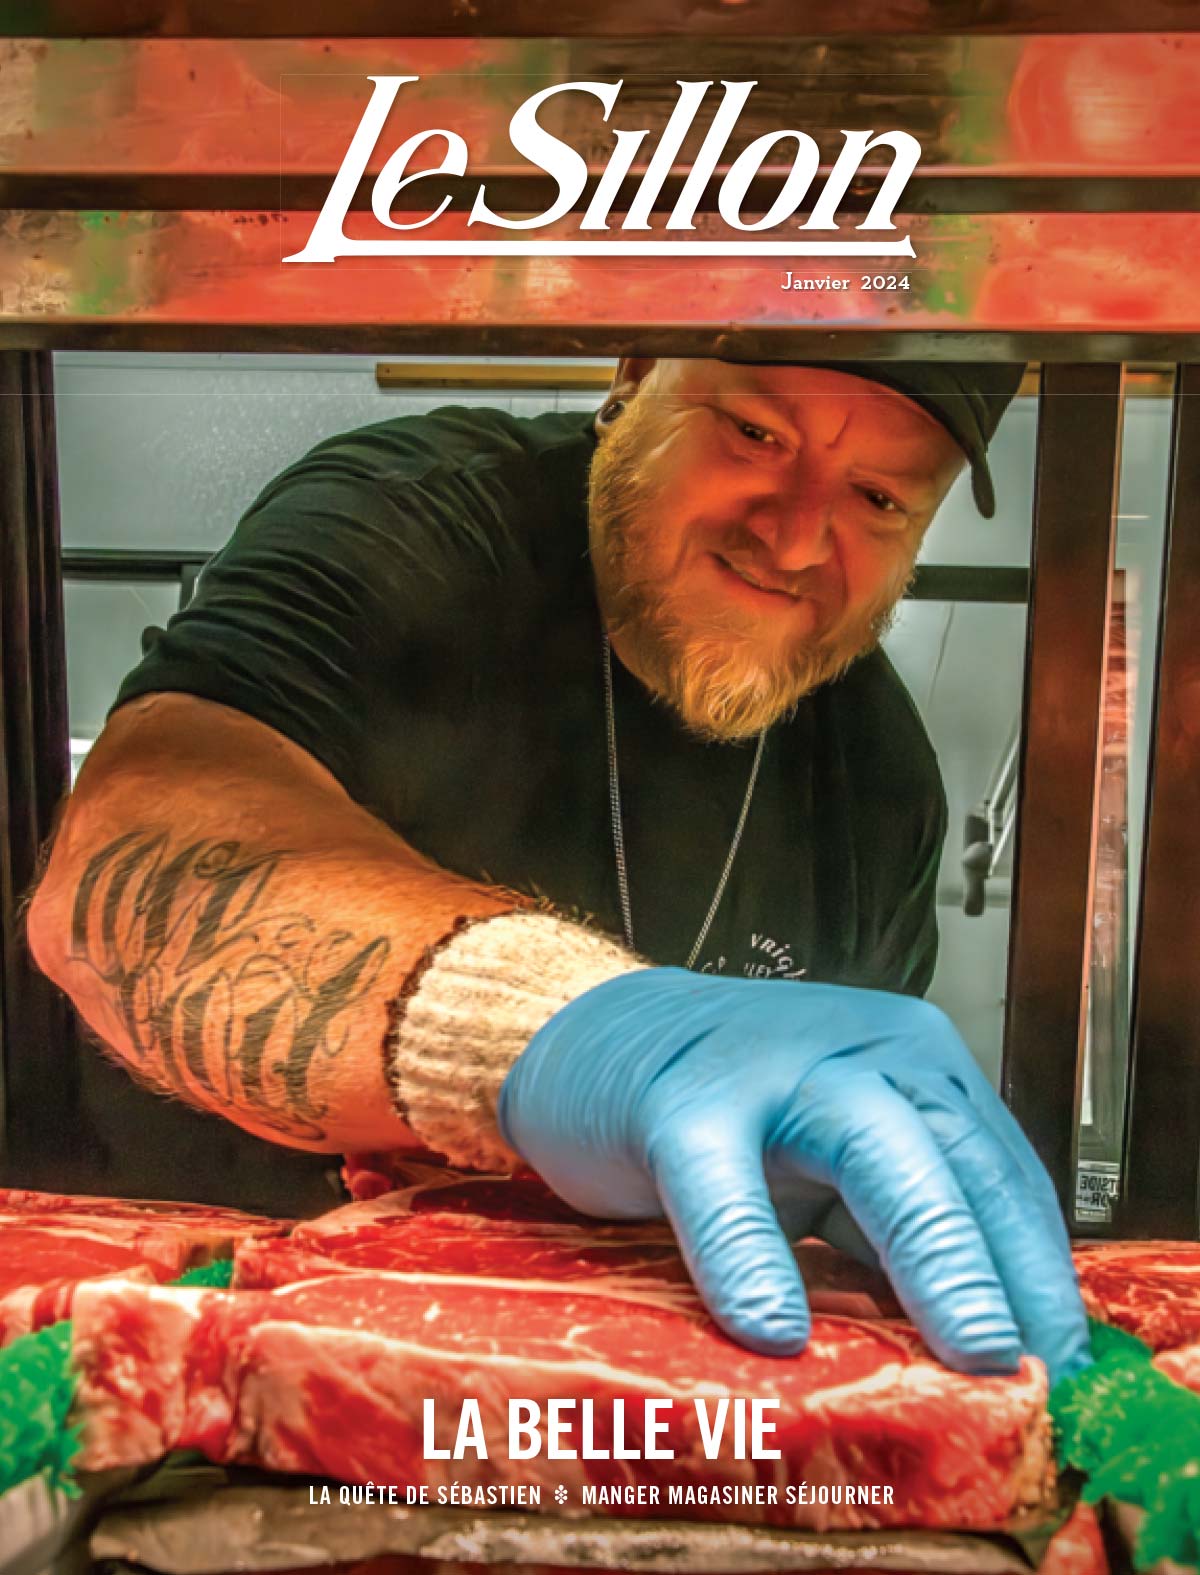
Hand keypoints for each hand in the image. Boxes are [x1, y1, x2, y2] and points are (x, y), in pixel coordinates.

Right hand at [498, 969, 1090, 1386]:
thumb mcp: (834, 1163)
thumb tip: (979, 1350)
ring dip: (931, 1253)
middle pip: (955, 1156)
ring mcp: (771, 1069)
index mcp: (912, 1064)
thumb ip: (895, 1230)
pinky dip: (751, 1259)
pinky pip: (724, 1187)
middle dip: (1008, 1265)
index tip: (1064, 1363)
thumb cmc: (735, 1112)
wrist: (603, 1040)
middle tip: (1041, 1368)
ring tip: (968, 1348)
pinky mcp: (681, 1102)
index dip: (1038, 1269)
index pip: (998, 1169)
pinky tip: (773, 1328)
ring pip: (870, 1150)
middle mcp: (860, 1051)